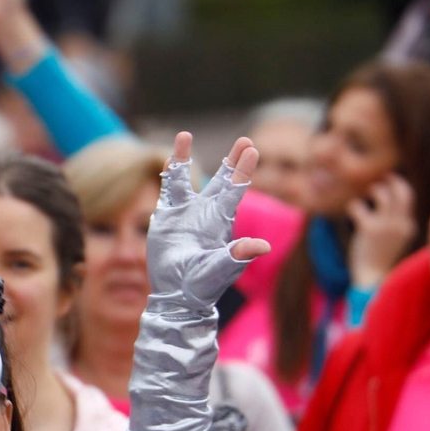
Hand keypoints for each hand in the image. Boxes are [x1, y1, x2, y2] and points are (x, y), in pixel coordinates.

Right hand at [146, 132, 270, 311]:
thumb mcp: (221, 270)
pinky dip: (168, 175)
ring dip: (184, 158)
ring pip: (186, 179)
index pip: (234, 190)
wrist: (177, 296)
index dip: (242, 170)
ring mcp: (185, 214)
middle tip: (245, 140)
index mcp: (221, 222)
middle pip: (220, 180)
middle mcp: (205, 213)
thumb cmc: (202, 286)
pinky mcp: (166, 218)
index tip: (252, 149)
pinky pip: (167, 191)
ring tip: (183, 135)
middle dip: (231, 161)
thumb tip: (263, 246)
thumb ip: (238, 256)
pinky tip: (168, 158)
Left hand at [346, 174, 416, 288]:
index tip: (387, 179)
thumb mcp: (395, 238)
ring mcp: (385, 225)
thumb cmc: (380, 256)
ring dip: (372, 188)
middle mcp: (400, 223)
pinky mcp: (368, 228)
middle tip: (378, 177)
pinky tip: (351, 209)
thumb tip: (388, 198)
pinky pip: (358, 206)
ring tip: (365, 193)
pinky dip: (353, 205)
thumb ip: (395, 221)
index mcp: (408, 225)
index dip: (397, 184)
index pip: (408, 196)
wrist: (372, 277)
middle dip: (390, 179)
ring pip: (382, 193)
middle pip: (401, 190)